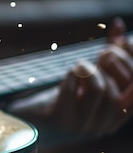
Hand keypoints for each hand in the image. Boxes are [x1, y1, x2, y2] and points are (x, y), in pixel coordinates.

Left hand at [52, 17, 132, 137]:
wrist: (30, 125)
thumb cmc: (63, 100)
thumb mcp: (91, 80)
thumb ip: (108, 57)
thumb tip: (118, 25)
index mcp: (116, 118)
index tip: (122, 42)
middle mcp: (103, 126)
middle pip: (122, 87)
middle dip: (114, 61)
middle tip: (101, 53)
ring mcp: (81, 126)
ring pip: (100, 89)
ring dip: (90, 69)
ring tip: (80, 65)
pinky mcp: (59, 120)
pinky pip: (72, 89)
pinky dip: (72, 74)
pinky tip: (68, 75)